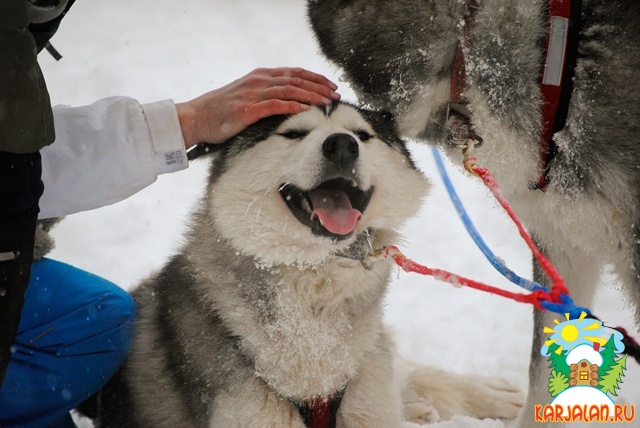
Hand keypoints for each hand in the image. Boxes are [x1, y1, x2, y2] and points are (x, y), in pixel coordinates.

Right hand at [176, 67, 340, 148]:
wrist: (196, 117)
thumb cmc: (221, 111)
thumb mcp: (246, 97)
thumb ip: (265, 95)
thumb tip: (288, 100)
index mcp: (260, 76)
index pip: (294, 73)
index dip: (315, 78)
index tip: (331, 85)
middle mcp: (258, 81)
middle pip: (296, 79)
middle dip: (319, 86)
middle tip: (336, 94)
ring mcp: (252, 94)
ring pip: (289, 89)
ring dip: (311, 95)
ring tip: (327, 101)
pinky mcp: (247, 110)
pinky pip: (274, 105)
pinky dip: (292, 105)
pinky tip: (305, 108)